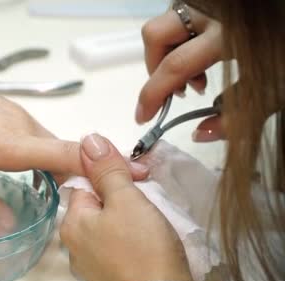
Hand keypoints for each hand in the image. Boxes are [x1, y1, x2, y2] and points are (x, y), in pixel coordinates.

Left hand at [0, 33, 150, 189]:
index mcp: (8, 141)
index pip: (66, 156)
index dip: (102, 167)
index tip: (139, 175)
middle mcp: (14, 121)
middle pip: (56, 148)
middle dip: (74, 169)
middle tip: (91, 188)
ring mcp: (4, 108)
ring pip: (37, 137)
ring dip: (48, 158)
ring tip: (53, 179)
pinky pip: (21, 127)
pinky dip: (26, 144)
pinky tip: (10, 157)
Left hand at [59, 133, 192, 280]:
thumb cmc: (142, 247)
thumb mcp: (126, 199)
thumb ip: (106, 169)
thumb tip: (88, 139)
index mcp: (72, 221)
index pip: (85, 181)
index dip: (111, 172)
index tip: (139, 174)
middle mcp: (73, 242)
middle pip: (96, 203)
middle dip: (121, 193)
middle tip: (149, 191)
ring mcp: (90, 262)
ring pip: (107, 223)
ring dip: (128, 213)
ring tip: (153, 214)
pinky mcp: (108, 275)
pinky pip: (116, 244)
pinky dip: (130, 235)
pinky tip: (148, 236)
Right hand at [138, 5, 224, 141]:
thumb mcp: (274, 91)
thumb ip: (237, 116)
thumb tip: (199, 133)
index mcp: (228, 37)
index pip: (174, 69)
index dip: (152, 96)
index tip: (143, 116)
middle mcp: (213, 14)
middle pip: (157, 36)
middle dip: (155, 68)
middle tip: (175, 93)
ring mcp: (210, 5)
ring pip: (166, 24)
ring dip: (168, 54)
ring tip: (195, 78)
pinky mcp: (212, 3)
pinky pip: (183, 19)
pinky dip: (184, 42)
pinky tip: (204, 59)